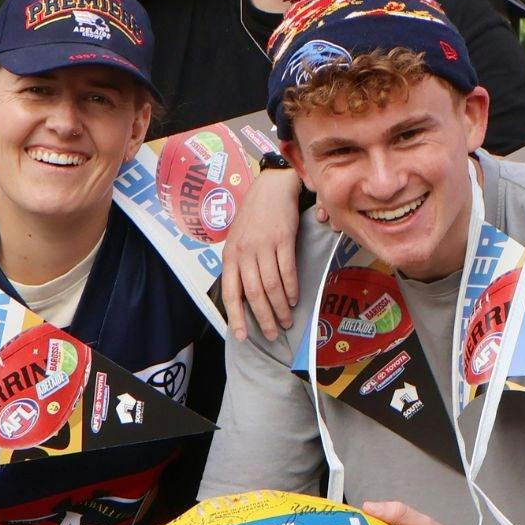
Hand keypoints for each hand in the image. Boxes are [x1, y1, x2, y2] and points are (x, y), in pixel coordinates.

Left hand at [220, 163, 302, 340]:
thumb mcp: (238, 240)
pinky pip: (287, 270)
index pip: (231, 293)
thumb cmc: (254, 216)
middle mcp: (244, 252)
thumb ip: (239, 265)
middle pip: (254, 294)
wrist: (271, 188)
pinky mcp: (283, 239)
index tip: (243, 336)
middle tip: (272, 333)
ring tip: (287, 320)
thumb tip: (245, 295)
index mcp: (230, 256)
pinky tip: (295, 299)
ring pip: (272, 285)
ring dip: (280, 307)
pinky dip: (292, 288)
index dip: (236, 317)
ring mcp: (264, 245)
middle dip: (264, 318)